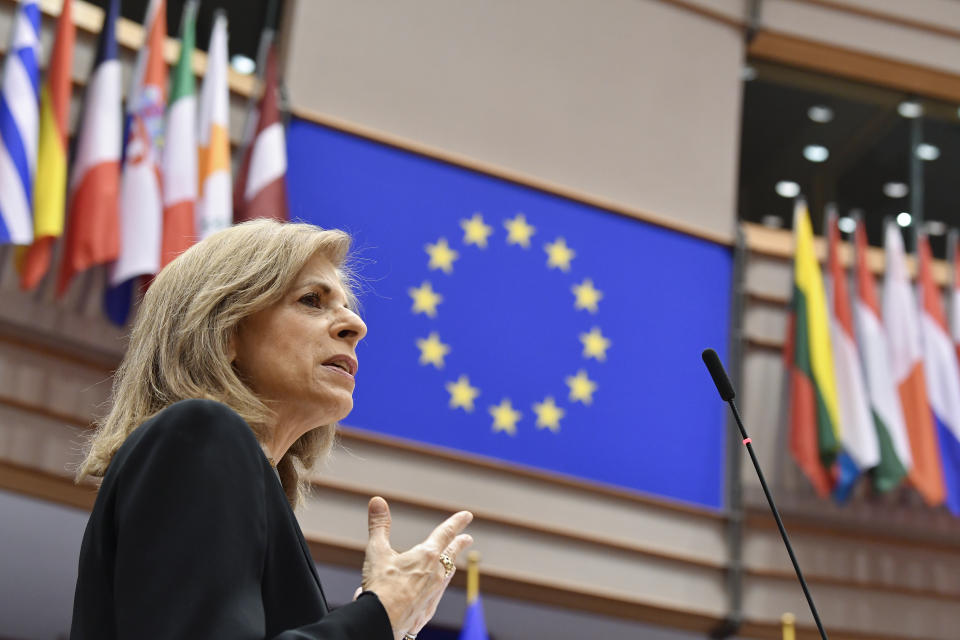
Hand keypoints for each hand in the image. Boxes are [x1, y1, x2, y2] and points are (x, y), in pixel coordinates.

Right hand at [361, 496, 472, 639]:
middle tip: (467, 538)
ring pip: (446, 575)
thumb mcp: (376, 552)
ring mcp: (434, 593)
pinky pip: (437, 593)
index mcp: (426, 556)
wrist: (382, 623)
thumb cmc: (380, 587)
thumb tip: (377, 501)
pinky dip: (438, 585)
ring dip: (450, 565)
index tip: (467, 515)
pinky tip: (434, 590)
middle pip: (452, 555)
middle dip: (459, 544)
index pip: (445, 533)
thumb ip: (379, 525)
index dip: (456, 522)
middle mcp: (436, 574)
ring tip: (451, 562)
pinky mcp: (428, 610)